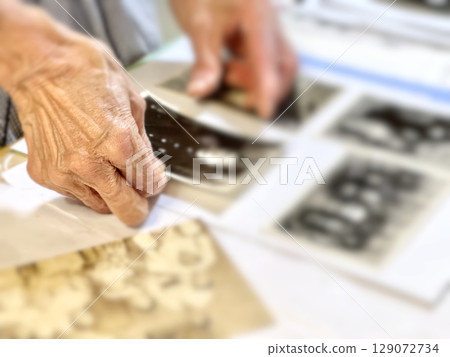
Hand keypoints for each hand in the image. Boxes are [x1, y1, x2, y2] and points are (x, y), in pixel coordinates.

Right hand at [0, 3, 165, 225]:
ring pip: (100, 204)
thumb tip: (149, 164)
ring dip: (111, 195)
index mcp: (117, 142)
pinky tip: (88, 162)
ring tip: (113, 173)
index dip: (155, 184)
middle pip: (124, 207)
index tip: (154, 180)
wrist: (40, 65)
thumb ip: (143, 140)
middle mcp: (89, 162)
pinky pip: (75, 193)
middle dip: (138, 206)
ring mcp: (64, 171)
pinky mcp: (45, 174)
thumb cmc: (84, 72)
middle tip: (141, 199)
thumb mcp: (132, 100)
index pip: (147, 183)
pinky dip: (86, 184)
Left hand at [170, 0, 297, 117]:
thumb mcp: (198, 26)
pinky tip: (232, 70)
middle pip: (285, 62)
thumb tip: (201, 91)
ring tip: (230, 76)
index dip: (268, 87)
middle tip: (245, 101)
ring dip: (256, 80)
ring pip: (276, 63)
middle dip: (268, 87)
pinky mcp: (259, 34)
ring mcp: (266, 28)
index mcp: (257, 13)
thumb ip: (204, 62)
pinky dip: (250, 73)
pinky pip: (262, 60)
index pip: (268, 57)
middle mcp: (268, 21)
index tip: (265, 110)